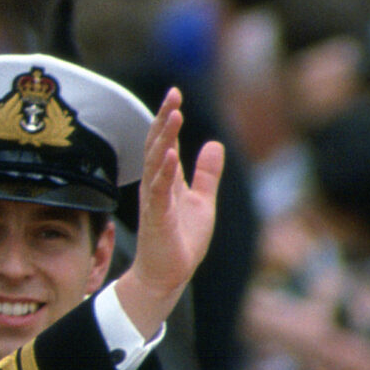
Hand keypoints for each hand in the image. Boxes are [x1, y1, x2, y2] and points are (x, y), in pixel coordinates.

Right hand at [113, 88, 224, 338]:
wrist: (167, 275)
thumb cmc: (181, 240)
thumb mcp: (202, 202)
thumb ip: (207, 174)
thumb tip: (215, 143)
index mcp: (166, 180)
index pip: (166, 143)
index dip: (169, 119)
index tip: (175, 94)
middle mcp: (156, 185)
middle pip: (157, 146)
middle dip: (164, 120)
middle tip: (172, 96)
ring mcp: (155, 201)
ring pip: (156, 163)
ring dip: (164, 138)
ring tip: (174, 115)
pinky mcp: (157, 218)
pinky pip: (159, 191)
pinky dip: (164, 172)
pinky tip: (170, 154)